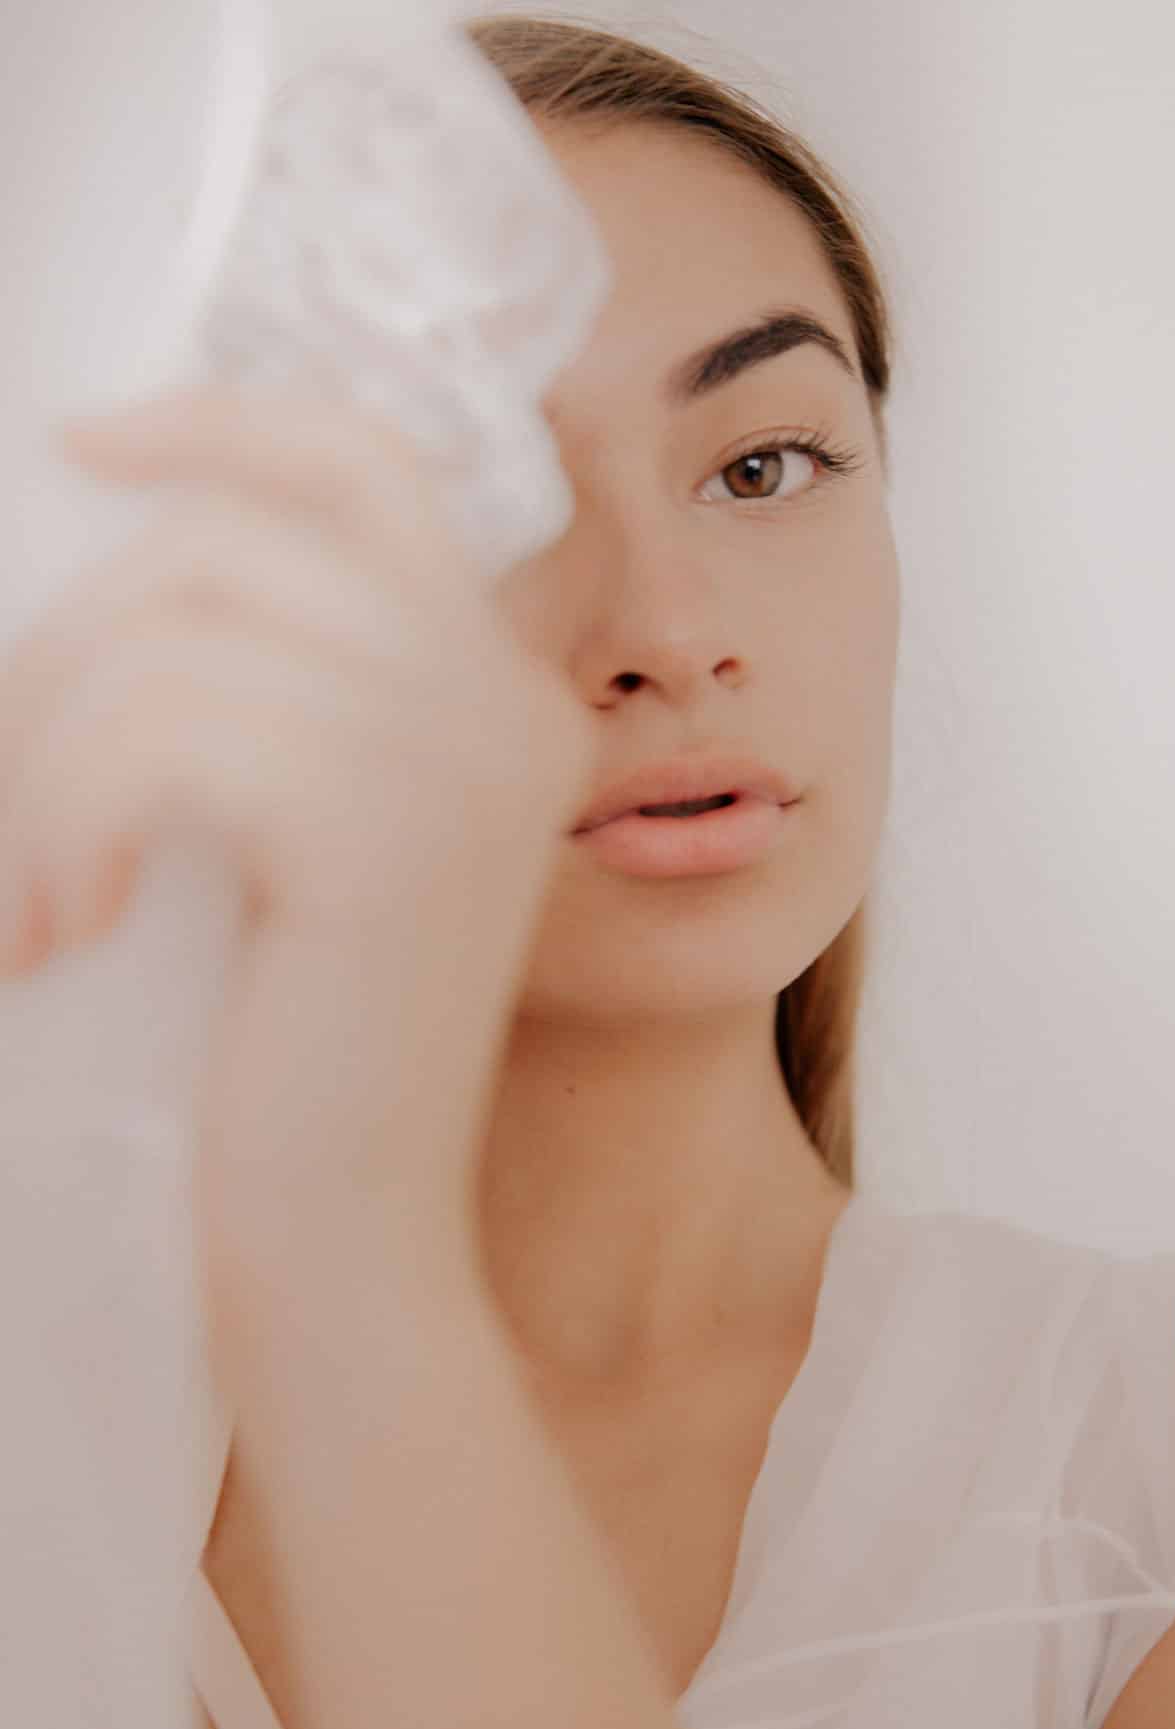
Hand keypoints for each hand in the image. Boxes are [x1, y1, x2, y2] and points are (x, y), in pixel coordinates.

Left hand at [0, 381, 595, 1305]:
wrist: (352, 1241)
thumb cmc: (300, 1051)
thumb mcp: (309, 837)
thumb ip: (288, 693)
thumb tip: (129, 566)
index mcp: (502, 693)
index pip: (367, 467)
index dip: (221, 422)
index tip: (86, 444)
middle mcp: (505, 703)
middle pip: (234, 543)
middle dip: (73, 641)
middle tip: (14, 778)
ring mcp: (456, 762)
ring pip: (170, 643)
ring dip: (45, 758)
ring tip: (32, 887)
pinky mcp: (379, 833)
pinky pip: (154, 741)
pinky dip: (60, 825)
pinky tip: (57, 929)